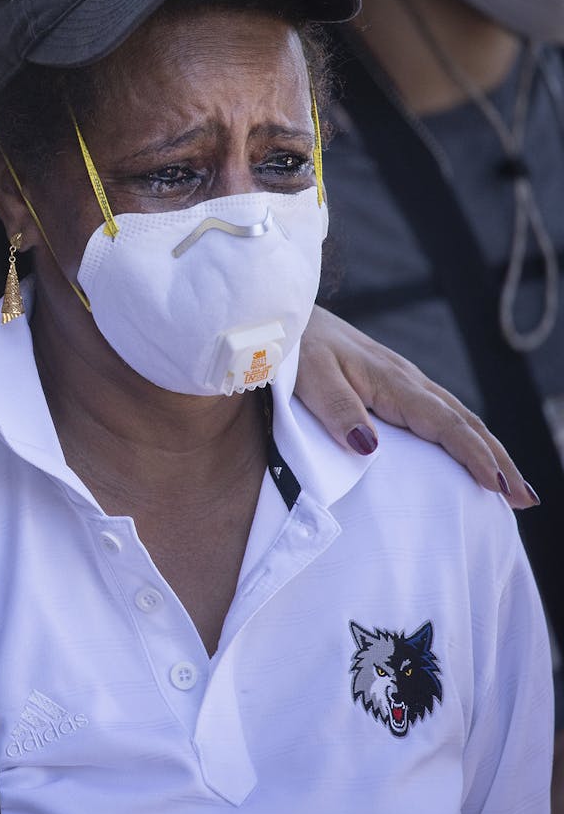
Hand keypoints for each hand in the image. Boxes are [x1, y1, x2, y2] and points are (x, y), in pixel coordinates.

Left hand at [295, 306, 535, 508]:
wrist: (287, 313)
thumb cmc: (295, 345)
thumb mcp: (308, 375)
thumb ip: (336, 407)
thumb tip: (369, 447)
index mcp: (392, 381)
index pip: (445, 423)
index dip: (474, 456)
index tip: (498, 487)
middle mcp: (407, 380)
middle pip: (465, 422)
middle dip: (499, 460)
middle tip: (525, 500)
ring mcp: (403, 380)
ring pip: (458, 416)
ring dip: (488, 450)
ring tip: (511, 486)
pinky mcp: (393, 383)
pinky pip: (440, 412)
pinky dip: (465, 436)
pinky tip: (470, 452)